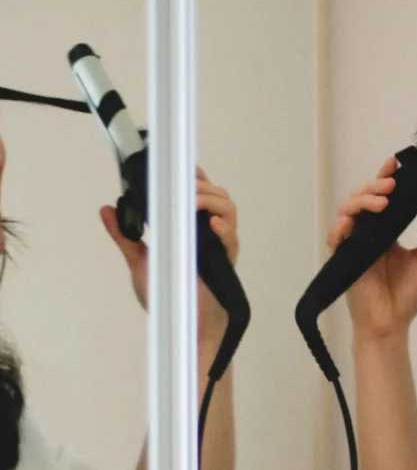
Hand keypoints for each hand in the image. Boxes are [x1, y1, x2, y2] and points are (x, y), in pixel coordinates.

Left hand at [100, 166, 239, 344]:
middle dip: (202, 185)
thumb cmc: (167, 297)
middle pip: (218, 194)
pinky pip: (232, 238)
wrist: (180, 327)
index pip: (200, 193)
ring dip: (212, 199)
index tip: (182, 167)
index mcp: (192, 229)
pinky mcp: (226, 261)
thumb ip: (125, 236)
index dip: (196, 177)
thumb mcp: (139, 261)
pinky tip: (210, 223)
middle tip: (185, 186)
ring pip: (228, 208)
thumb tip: (106, 210)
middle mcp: (209, 233)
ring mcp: (220, 245)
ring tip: (194, 201)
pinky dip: (223, 227)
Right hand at [327, 156, 416, 340]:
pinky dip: (339, 228)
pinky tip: (349, 223)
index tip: (393, 164)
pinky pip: (335, 238)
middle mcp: (368, 232)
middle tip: (390, 185)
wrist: (391, 324)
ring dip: (361, 202)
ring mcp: (354, 244)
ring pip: (347, 211)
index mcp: (386, 230)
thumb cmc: (406, 296)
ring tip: (381, 202)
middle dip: (373, 187)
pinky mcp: (343, 259)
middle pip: (362, 198)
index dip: (384, 178)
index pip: (382, 198)